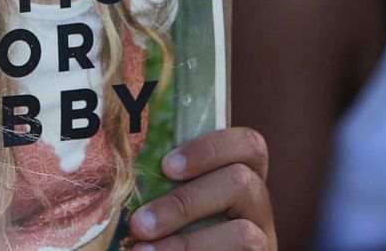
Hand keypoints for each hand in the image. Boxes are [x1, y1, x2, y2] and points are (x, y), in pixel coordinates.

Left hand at [127, 127, 275, 250]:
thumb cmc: (163, 229)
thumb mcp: (164, 202)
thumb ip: (157, 184)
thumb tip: (121, 166)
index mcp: (238, 178)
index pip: (247, 145)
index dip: (209, 148)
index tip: (167, 166)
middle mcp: (257, 208)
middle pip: (242, 183)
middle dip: (184, 202)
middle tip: (140, 222)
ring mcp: (264, 241)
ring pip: (245, 234)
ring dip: (186, 242)